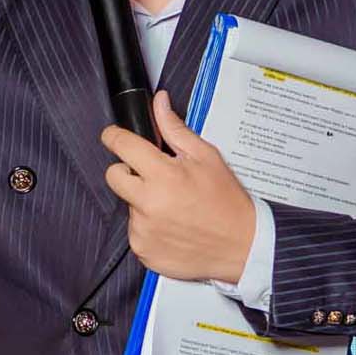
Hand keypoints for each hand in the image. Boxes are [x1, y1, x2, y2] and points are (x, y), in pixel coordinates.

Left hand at [99, 91, 257, 282]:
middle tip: (152, 176)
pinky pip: (135, 231)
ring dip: (142, 202)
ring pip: (127, 205)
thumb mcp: (206, 157)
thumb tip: (159, 102)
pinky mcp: (143, 251)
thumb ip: (175, 129)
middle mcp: (148, 204)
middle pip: (113, 176)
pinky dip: (148, 228)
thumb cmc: (226, 201)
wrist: (242, 245)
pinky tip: (172, 227)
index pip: (122, 146)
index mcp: (163, 175)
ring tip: (172, 207)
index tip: (113, 136)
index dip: (114, 136)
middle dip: (126, 171)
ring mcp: (143, 230)